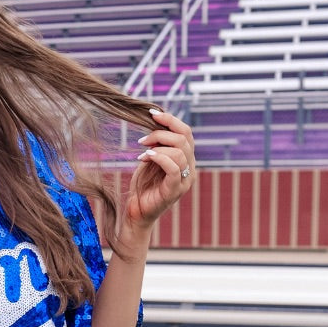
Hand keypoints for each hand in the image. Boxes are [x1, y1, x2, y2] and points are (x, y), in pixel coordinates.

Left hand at [125, 108, 195, 230]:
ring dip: (158, 146)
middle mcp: (190, 168)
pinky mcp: (175, 190)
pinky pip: (174, 168)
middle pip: (185, 138)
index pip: (186, 132)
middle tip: (143, 140)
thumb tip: (156, 121)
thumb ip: (158, 144)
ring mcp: (185, 180)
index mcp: (187, 159)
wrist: (137, 213)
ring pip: (180, 151)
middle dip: (162, 133)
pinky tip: (146, 157)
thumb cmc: (143, 186)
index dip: (171, 120)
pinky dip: (159, 158)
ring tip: (143, 152)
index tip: (152, 114)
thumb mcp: (152, 159)